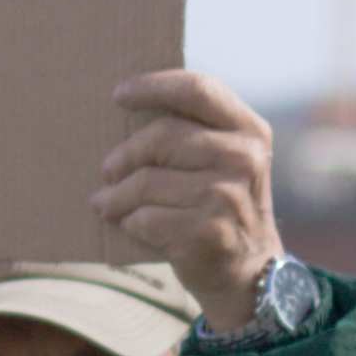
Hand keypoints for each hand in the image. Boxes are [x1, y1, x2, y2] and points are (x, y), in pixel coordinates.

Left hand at [90, 70, 283, 331]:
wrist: (247, 268)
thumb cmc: (220, 202)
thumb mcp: (225, 159)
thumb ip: (194, 131)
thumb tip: (125, 105)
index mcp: (250, 130)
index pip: (197, 90)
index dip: (153, 86)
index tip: (118, 94)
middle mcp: (244, 159)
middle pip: (163, 136)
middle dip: (125, 155)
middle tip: (106, 170)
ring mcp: (227, 197)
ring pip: (147, 181)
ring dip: (116, 196)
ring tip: (105, 202)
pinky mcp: (207, 232)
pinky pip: (146, 218)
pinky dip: (130, 222)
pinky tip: (130, 224)